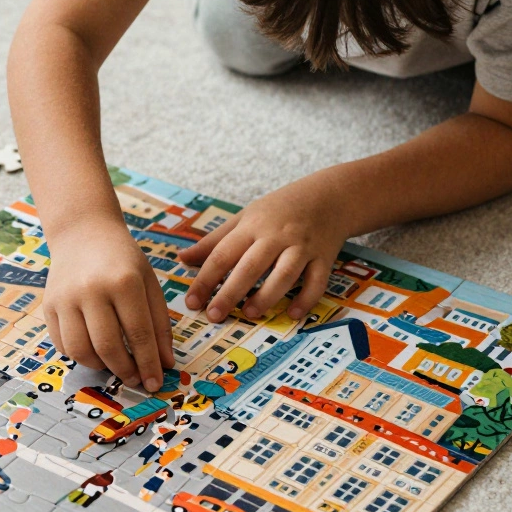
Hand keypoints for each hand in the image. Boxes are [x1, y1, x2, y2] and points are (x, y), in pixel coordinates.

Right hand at [44, 218, 174, 391]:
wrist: (83, 232)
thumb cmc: (122, 259)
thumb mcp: (148, 283)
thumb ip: (159, 324)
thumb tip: (166, 363)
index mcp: (123, 281)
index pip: (139, 334)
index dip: (148, 364)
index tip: (155, 383)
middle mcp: (91, 290)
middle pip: (107, 346)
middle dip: (124, 370)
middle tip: (135, 379)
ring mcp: (65, 298)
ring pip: (80, 351)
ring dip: (100, 367)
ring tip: (114, 364)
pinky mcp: (48, 305)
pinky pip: (62, 344)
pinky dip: (79, 356)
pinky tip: (94, 351)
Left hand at [178, 178, 352, 321]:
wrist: (330, 196)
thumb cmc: (280, 209)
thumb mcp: (244, 217)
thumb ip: (214, 241)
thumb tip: (182, 258)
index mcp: (252, 226)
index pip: (223, 254)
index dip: (205, 279)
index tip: (192, 302)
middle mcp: (276, 236)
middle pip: (250, 266)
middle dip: (230, 292)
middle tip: (214, 315)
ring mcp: (302, 247)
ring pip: (284, 275)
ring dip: (266, 296)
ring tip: (249, 314)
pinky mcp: (324, 258)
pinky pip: (316, 282)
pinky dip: (306, 299)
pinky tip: (292, 314)